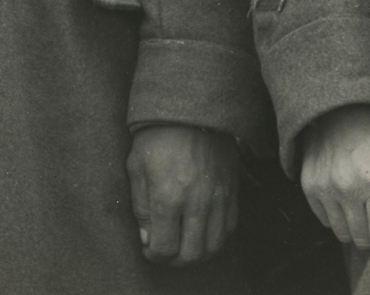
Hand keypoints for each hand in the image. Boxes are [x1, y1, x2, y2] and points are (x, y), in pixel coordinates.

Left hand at [126, 124, 239, 265]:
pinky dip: (216, 237)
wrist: (192, 108)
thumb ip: (141, 206)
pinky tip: (202, 230)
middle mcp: (197, 203)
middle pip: (192, 255)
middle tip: (166, 251)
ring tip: (183, 244)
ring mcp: (219, 198)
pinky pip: (229, 228)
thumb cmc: (157, 135)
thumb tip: (147, 236)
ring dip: (197, 253)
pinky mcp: (232, 191)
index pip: (165, 248)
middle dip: (175, 260)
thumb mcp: (137, 166)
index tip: (149, 249)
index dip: (154, 255)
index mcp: (169, 196)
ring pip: (214, 246)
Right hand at [298, 104, 369, 249]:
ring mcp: (325, 185)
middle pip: (360, 237)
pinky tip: (345, 204)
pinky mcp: (309, 181)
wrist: (342, 102)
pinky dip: (334, 216)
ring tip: (361, 214)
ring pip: (340, 231)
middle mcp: (347, 187)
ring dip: (352, 227)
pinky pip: (321, 217)